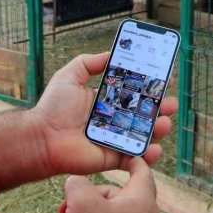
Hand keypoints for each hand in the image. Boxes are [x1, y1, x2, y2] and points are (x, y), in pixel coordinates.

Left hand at [30, 52, 177, 176]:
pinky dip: (148, 156)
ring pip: (143, 135)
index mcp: (105, 100)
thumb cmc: (53, 107)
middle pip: (143, 114)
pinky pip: (135, 158)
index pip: (133, 92)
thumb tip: (110, 53)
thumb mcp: (69, 75)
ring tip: (165, 121)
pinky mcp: (113, 158)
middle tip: (170, 102)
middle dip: (160, 108)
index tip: (165, 78)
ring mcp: (114, 139)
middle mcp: (113, 119)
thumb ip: (89, 62)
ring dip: (158, 129)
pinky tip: (155, 148)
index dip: (149, 86)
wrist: (42, 137)